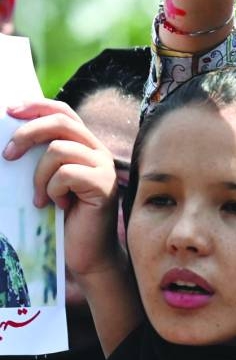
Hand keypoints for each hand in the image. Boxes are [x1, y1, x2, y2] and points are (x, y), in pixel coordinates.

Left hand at [4, 101, 118, 278]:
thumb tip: (9, 145)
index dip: (36, 106)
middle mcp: (96, 151)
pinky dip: (52, 190)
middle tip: (7, 156)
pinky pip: (66, 174)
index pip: (63, 112)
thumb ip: (39, 161)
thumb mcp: (46, 182)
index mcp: (83, 145)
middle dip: (27, 134)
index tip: (9, 110)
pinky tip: (57, 206)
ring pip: (59, 149)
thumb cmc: (62, 220)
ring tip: (40, 198)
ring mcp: (103, 167)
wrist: (86, 253)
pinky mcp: (103, 185)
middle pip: (60, 121)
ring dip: (38, 176)